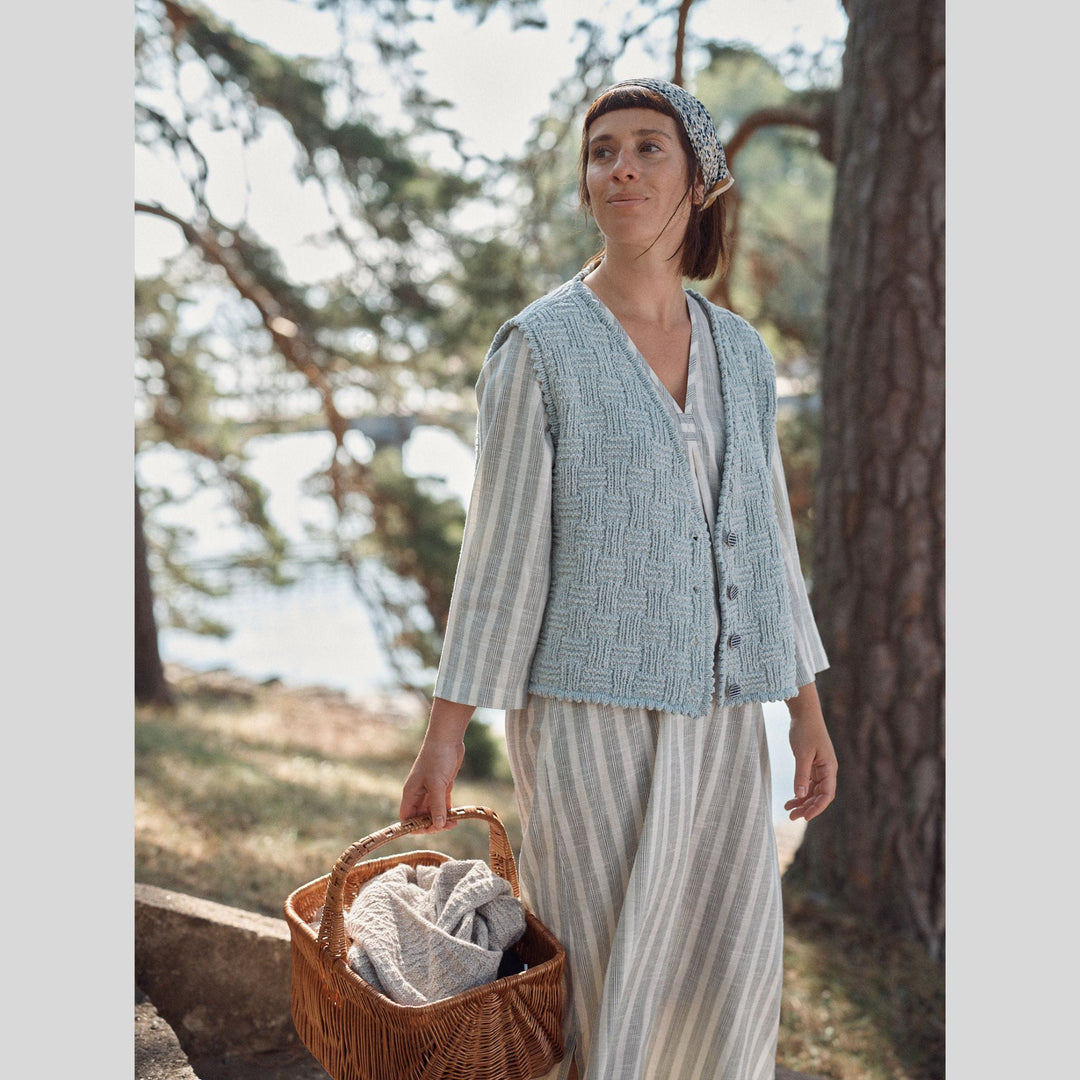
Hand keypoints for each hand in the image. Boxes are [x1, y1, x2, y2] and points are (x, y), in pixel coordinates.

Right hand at [398, 697, 473, 830]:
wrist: (448, 738)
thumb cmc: (437, 758)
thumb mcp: (436, 784)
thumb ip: (436, 806)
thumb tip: (436, 826)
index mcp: (411, 793)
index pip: (406, 817)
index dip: (414, 827)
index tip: (429, 829)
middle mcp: (419, 793)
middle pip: (421, 817)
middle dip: (431, 825)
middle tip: (445, 826)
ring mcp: (431, 790)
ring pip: (433, 812)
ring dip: (442, 820)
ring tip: (454, 823)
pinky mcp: (442, 786)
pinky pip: (443, 804)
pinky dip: (448, 812)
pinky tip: (456, 816)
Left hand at [784, 682, 836, 822]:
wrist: (804, 713)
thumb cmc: (805, 731)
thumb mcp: (802, 753)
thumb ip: (801, 775)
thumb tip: (801, 795)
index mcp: (829, 768)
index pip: (827, 795)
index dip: (817, 808)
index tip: (805, 817)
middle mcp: (827, 771)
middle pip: (820, 796)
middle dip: (807, 808)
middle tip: (792, 817)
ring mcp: (819, 768)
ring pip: (813, 792)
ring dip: (802, 802)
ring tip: (788, 811)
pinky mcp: (811, 765)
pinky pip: (808, 784)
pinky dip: (800, 792)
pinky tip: (790, 800)